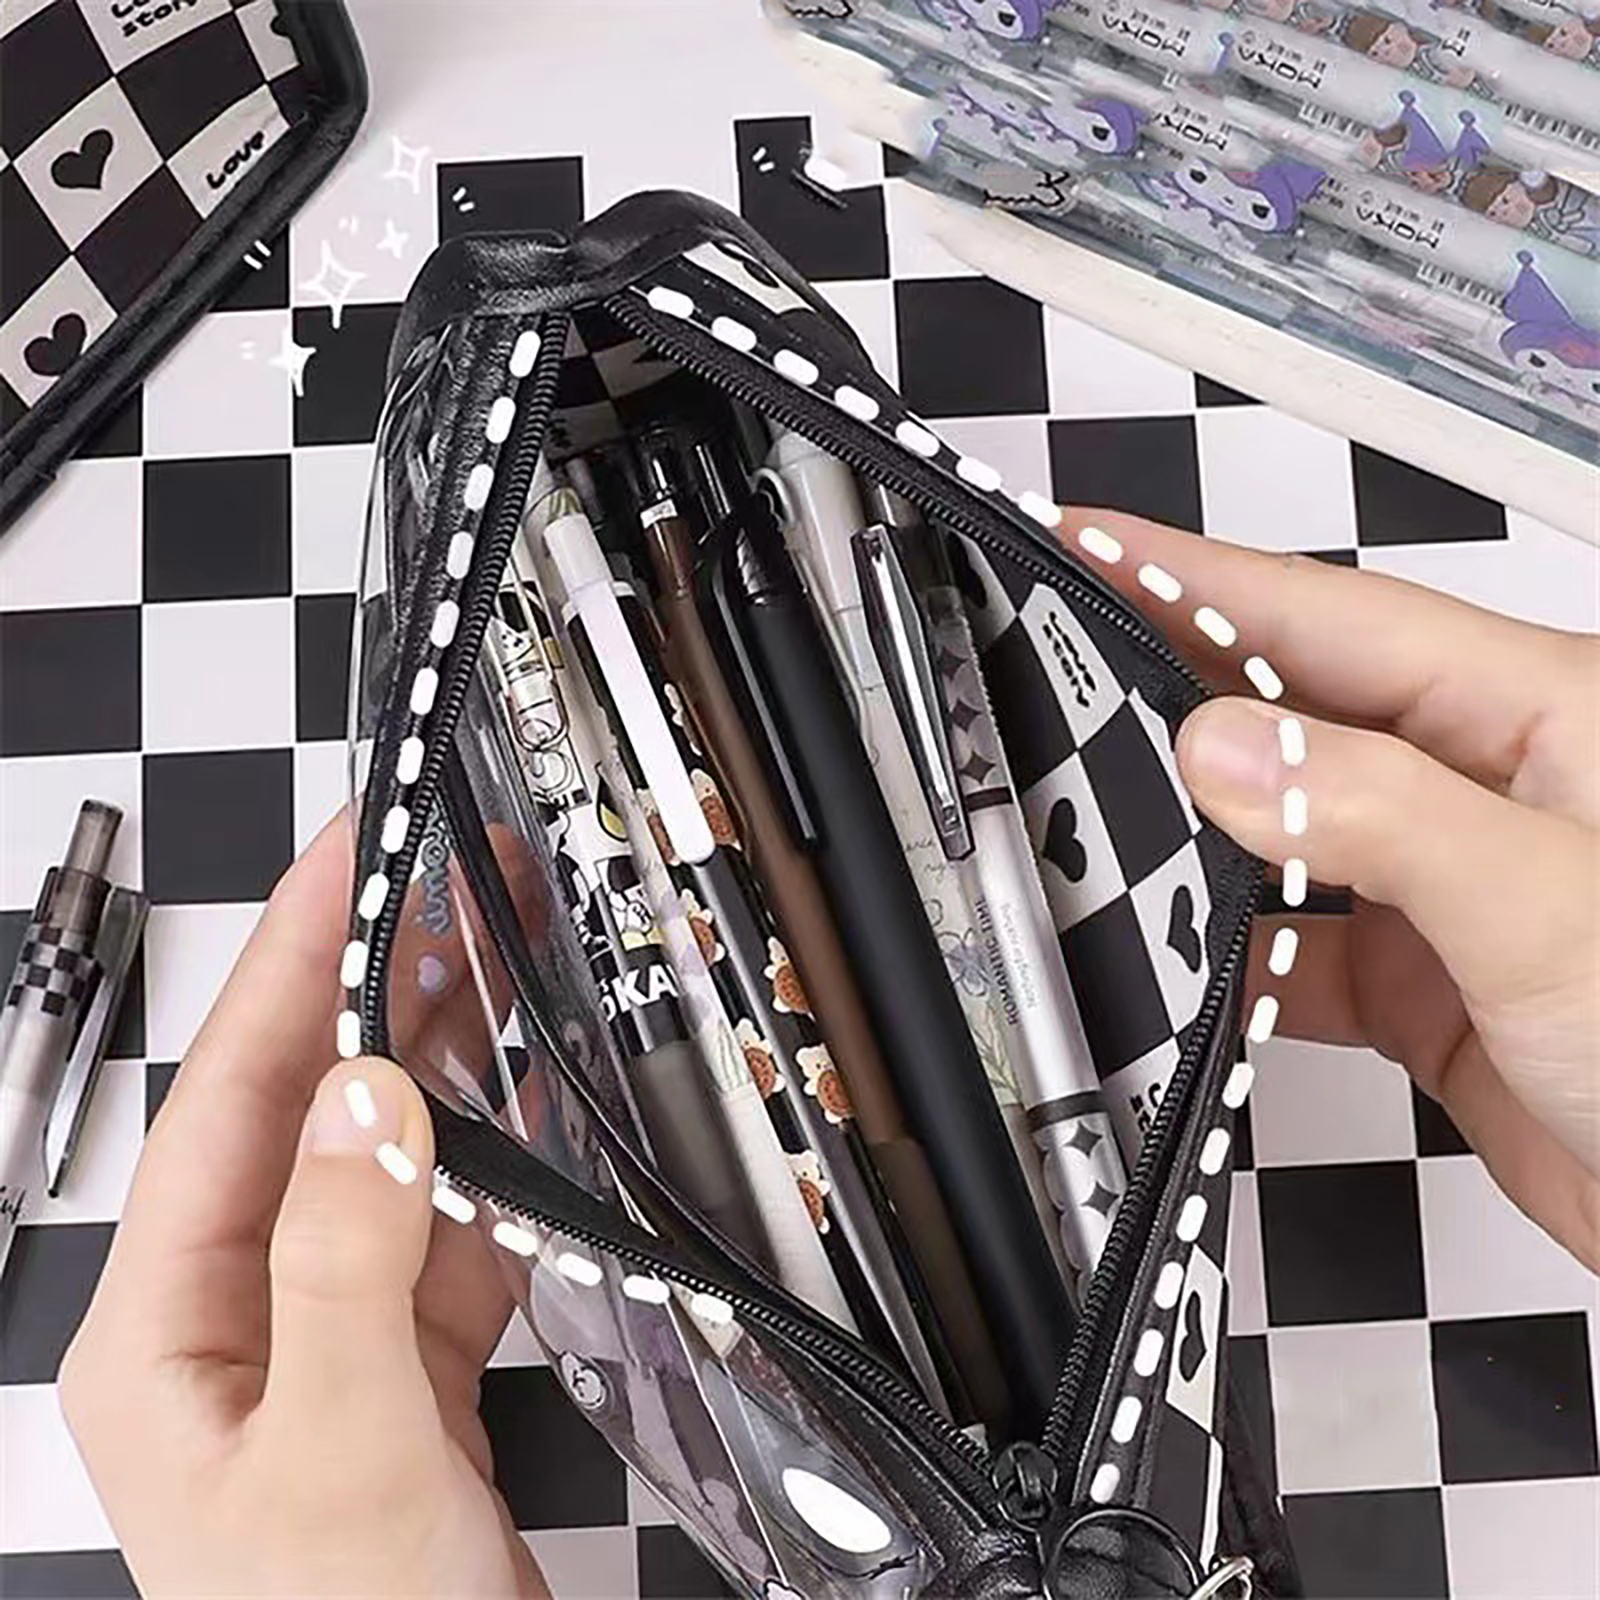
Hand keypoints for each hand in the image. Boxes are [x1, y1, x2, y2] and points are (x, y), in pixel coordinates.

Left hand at [60, 815, 549, 1598]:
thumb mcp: (337, 1452)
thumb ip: (345, 1266)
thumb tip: (366, 1099)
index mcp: (166, 1330)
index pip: (223, 1100)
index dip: (285, 965)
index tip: (345, 860)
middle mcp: (236, 1319)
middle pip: (305, 1112)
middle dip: (375, 989)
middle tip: (445, 880)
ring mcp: (325, 1340)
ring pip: (386, 1163)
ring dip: (443, 1065)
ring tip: (497, 958)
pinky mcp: (405, 1369)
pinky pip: (448, 1235)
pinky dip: (495, 1168)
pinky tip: (531, 1107)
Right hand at [1062, 509, 1599, 1270]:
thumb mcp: (1543, 905)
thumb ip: (1376, 813)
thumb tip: (1219, 745)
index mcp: (1539, 714)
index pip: (1329, 616)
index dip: (1195, 576)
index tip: (1086, 542)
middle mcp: (1486, 786)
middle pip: (1295, 708)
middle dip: (1172, 682)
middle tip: (1052, 659)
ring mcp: (1454, 889)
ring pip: (1286, 830)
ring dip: (1193, 826)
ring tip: (1087, 799)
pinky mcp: (1432, 985)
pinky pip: (1300, 947)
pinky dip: (1232, 954)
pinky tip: (1178, 956)